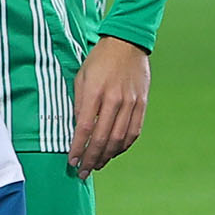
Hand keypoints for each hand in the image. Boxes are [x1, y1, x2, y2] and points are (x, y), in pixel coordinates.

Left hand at [68, 36, 151, 175]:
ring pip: (119, 139)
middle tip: (83, 172)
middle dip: (91, 159)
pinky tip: (114, 152)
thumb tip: (79, 130)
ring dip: (107, 156)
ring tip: (97, 165)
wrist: (127, 43)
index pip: (85, 128)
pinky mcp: (142, 104)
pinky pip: (133, 132)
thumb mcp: (82, 77)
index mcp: (96, 92)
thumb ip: (80, 104)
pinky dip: (123, 146)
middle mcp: (115, 99)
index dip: (78, 148)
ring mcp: (131, 103)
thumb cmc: (99, 59)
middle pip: (102, 138)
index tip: (72, 161)